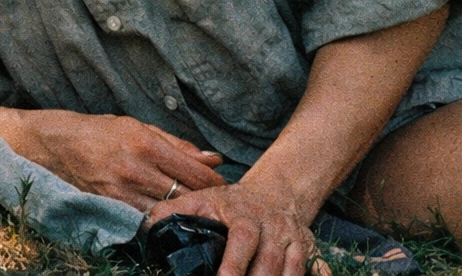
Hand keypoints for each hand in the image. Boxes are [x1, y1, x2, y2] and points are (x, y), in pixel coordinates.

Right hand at [10, 110, 225, 211]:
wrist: (56, 145)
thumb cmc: (101, 132)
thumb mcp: (139, 127)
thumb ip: (178, 145)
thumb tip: (213, 159)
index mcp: (146, 143)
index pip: (195, 171)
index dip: (216, 182)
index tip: (225, 187)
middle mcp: (136, 169)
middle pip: (187, 194)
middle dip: (207, 201)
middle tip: (218, 204)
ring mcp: (122, 192)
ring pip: (168, 212)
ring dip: (185, 214)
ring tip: (197, 214)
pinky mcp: (111, 208)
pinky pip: (146, 221)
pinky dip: (161, 221)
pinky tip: (169, 219)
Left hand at [147, 178, 322, 275]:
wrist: (273, 192)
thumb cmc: (231, 203)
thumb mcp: (202, 199)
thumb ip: (173, 211)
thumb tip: (143, 226)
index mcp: (243, 215)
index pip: (241, 238)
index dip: (234, 261)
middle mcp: (271, 226)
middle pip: (269, 258)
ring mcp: (293, 238)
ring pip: (292, 267)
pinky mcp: (309, 249)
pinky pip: (318, 267)